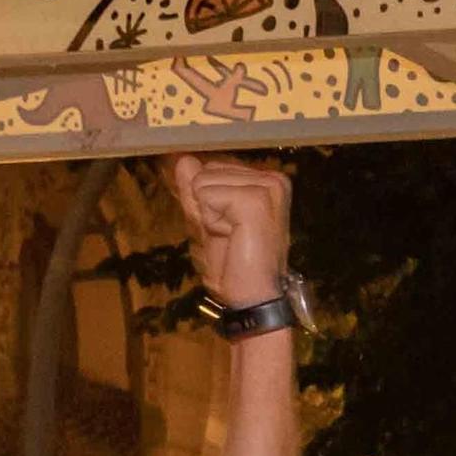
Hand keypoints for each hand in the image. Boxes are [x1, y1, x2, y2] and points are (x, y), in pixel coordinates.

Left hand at [168, 154, 290, 307]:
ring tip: (233, 236)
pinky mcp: (255, 198)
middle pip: (206, 171)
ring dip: (208, 216)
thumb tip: (183, 159)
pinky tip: (232, 236)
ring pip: (202, 182)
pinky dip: (211, 221)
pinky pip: (206, 196)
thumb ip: (195, 190)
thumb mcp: (207, 221)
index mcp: (267, 180)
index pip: (212, 169)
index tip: (229, 229)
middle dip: (206, 207)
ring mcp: (267, 186)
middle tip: (230, 235)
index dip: (207, 202)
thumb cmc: (233, 264)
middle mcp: (272, 177)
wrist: (252, 296)